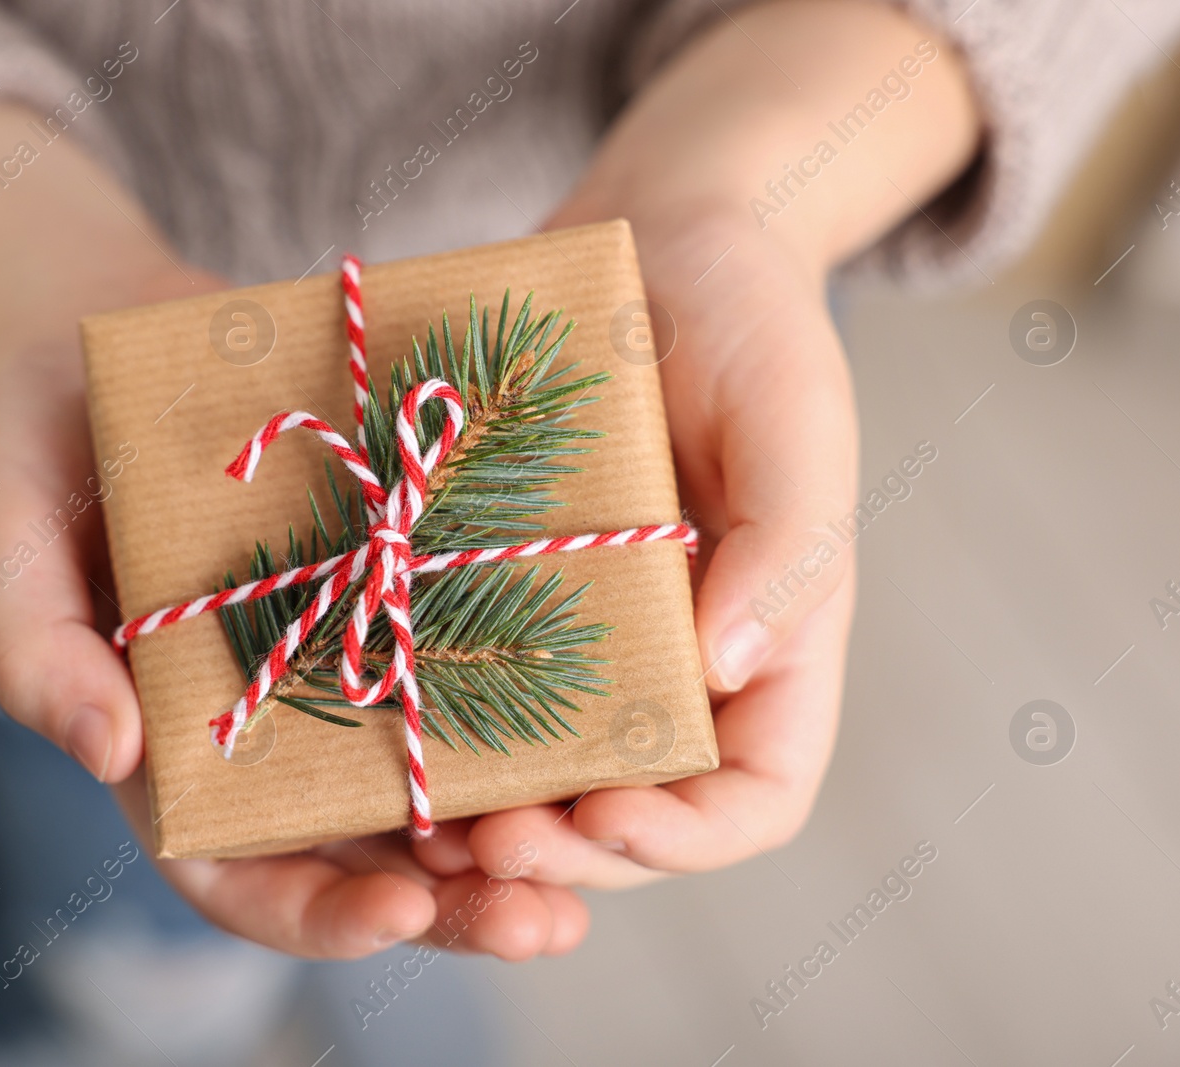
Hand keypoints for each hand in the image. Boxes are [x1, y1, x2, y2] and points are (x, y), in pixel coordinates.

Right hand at [0, 268, 589, 959]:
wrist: (105, 337)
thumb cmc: (38, 453)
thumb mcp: (7, 541)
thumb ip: (33, 648)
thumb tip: (108, 755)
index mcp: (170, 753)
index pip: (237, 873)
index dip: (313, 914)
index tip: (398, 911)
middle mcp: (266, 730)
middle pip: (362, 856)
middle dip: (455, 904)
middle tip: (545, 921)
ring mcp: (336, 663)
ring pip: (432, 781)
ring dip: (515, 828)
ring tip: (602, 838)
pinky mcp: (392, 591)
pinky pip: (463, 662)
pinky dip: (524, 705)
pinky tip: (598, 715)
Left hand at [414, 205, 857, 890]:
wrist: (658, 234)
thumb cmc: (749, 313)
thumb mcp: (793, 410)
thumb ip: (786, 544)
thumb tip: (726, 674)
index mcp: (772, 637)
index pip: (758, 791)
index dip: (688, 837)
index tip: (601, 816)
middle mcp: (683, 655)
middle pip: (638, 809)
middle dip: (565, 851)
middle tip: (480, 847)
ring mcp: (598, 629)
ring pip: (552, 771)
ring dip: (493, 818)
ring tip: (423, 824)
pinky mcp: (521, 584)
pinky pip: (484, 686)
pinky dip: (444, 732)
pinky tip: (386, 733)